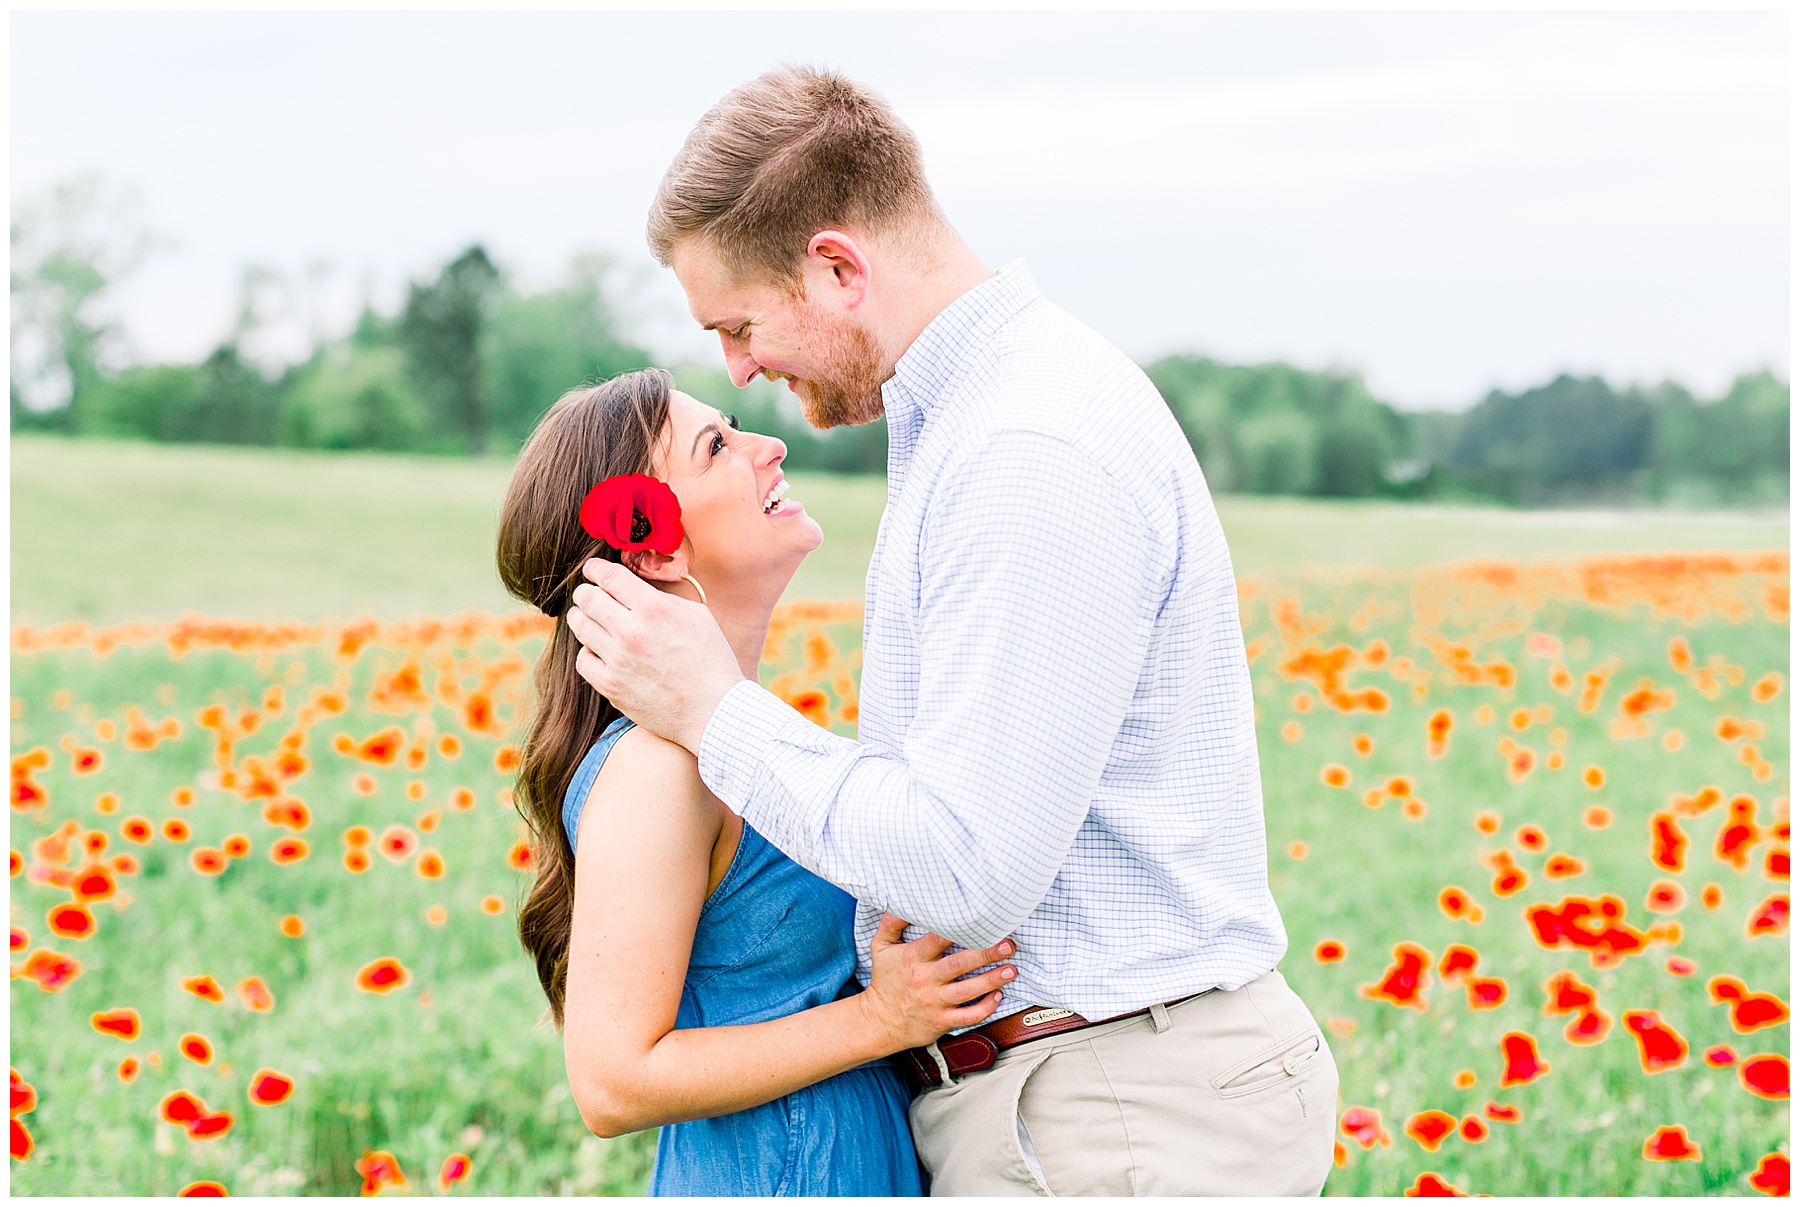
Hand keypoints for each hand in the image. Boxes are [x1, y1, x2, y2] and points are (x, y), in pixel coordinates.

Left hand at [566, 559, 746, 753]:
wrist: (714, 710)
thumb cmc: (712, 661)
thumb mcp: (697, 616)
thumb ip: (662, 598)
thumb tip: (634, 590)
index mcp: (653, 609)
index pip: (609, 576)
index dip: (595, 569)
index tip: (592, 570)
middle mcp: (630, 631)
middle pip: (587, 598)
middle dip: (585, 591)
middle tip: (587, 594)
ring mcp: (617, 660)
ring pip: (580, 626)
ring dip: (580, 617)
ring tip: (586, 617)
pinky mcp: (610, 686)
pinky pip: (582, 660)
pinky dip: (587, 651)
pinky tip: (597, 649)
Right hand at [858, 913, 1016, 1051]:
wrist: (880, 1022)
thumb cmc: (886, 980)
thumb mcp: (881, 947)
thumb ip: (891, 922)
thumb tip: (902, 899)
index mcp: (913, 957)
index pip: (937, 939)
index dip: (958, 929)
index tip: (979, 920)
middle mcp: (925, 979)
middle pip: (960, 964)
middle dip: (986, 953)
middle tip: (1007, 944)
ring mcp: (935, 1001)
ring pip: (968, 991)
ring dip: (992, 980)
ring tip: (1011, 969)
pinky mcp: (942, 1021)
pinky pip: (968, 1016)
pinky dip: (986, 1007)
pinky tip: (998, 996)